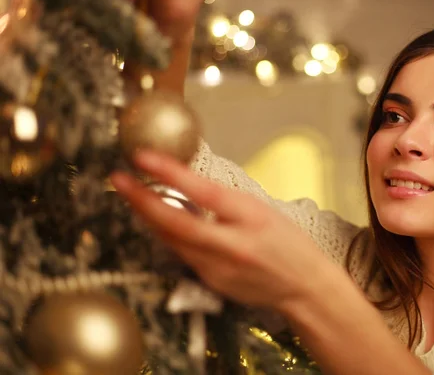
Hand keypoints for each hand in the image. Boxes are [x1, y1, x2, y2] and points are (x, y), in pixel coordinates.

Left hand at [110, 151, 334, 312]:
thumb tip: (188, 183)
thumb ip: (226, 201)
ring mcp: (219, 269)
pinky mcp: (211, 283)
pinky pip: (181, 254)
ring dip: (149, 216)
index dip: (171, 173)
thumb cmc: (289, 243)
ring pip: (172, 240)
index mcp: (251, 218)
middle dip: (141, 200)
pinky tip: (158, 221)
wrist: (304, 287)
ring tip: (131, 193)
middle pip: (176, 224)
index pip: (205, 192)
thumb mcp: (263, 210)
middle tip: (119, 179)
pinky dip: (167, 235)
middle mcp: (233, 246)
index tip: (143, 157)